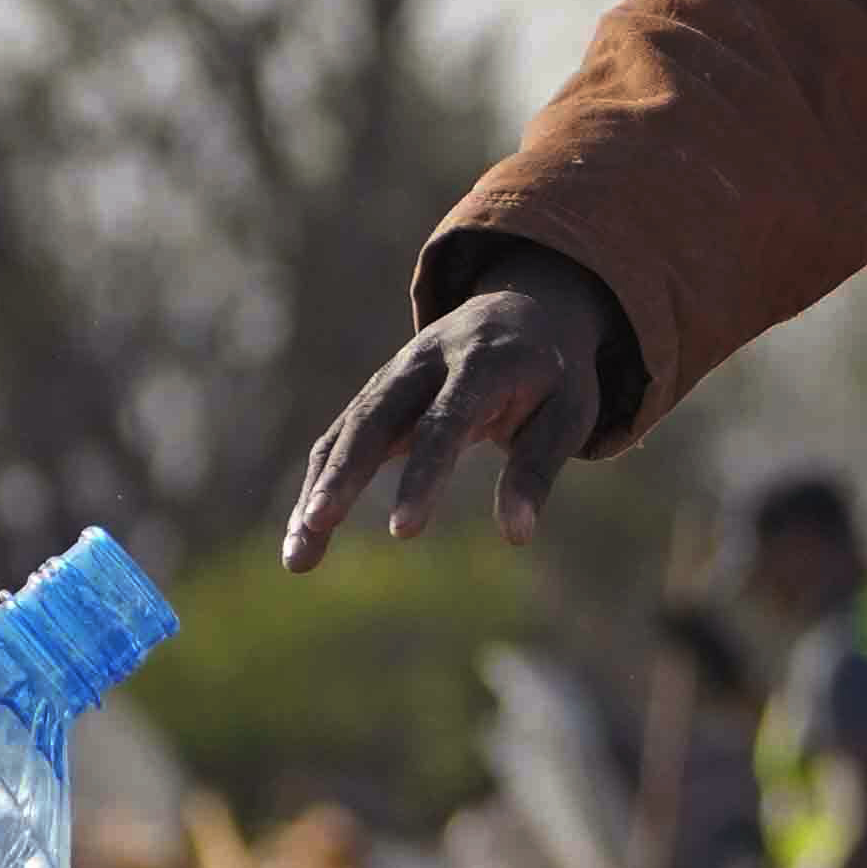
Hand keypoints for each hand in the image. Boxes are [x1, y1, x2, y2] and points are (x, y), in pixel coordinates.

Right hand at [282, 253, 624, 565]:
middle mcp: (425, 363)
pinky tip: (304, 536)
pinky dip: (320, 485)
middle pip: (375, 418)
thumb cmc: (552, 375)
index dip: (423, 476)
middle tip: (317, 525)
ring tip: (298, 557)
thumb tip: (516, 535)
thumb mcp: (567, 415)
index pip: (445, 423)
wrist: (523, 310)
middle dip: (344, 474)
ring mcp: (393, 375)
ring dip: (318, 490)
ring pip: (346, 431)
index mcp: (481, 363)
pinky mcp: (376, 394)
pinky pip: (340, 439)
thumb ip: (537, 470)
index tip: (403, 531)